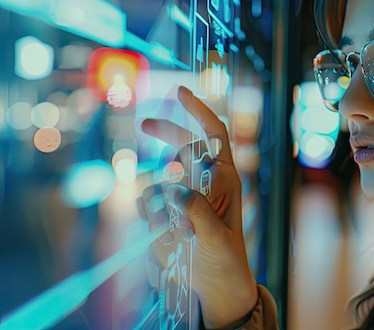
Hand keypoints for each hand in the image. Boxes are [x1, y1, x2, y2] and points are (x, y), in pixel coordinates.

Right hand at [141, 86, 257, 327]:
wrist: (215, 284)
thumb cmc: (227, 259)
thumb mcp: (218, 238)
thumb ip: (198, 214)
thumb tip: (175, 190)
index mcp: (227, 179)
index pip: (215, 137)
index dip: (200, 112)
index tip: (181, 92)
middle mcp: (204, 182)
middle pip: (183, 145)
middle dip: (165, 132)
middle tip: (143, 123)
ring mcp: (183, 196)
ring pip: (160, 179)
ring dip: (163, 204)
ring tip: (182, 233)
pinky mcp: (165, 213)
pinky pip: (147, 203)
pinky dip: (151, 216)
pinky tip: (168, 235)